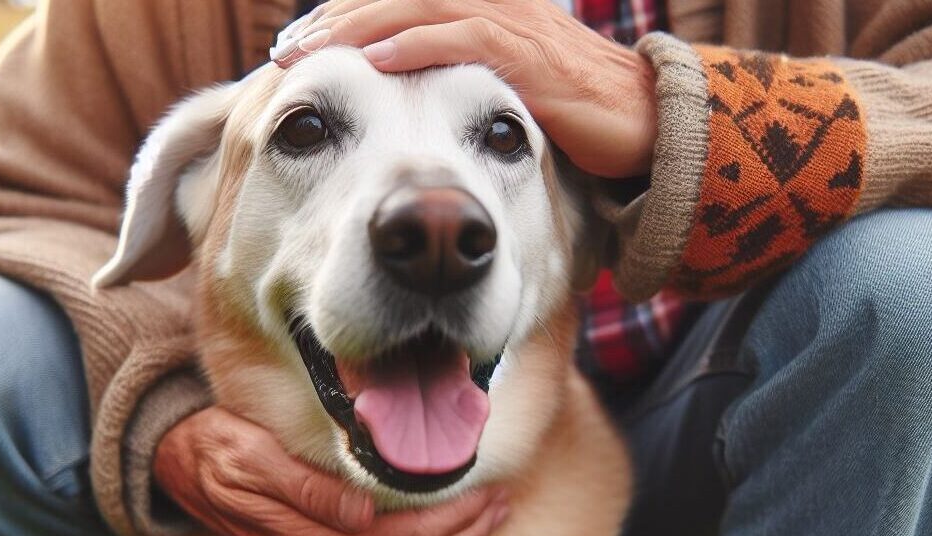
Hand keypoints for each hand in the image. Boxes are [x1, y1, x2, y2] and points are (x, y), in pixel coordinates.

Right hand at [155, 406, 508, 535]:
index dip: (441, 523)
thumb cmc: (217, 450)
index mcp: (300, 529)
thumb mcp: (250, 457)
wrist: (177, 463)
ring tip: (490, 512)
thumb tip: (361, 514)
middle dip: (457, 531)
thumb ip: (304, 489)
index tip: (483, 494)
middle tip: (499, 500)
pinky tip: (448, 527)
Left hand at [271, 0, 657, 177]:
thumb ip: (457, 84)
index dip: (344, 17)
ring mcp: (511, 26)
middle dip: (335, 20)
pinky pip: (463, 42)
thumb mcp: (504, 92)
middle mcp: (490, 6)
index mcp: (479, 11)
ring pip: (418, 8)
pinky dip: (415, 46)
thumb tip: (405, 104)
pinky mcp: (530, 59)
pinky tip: (373, 61)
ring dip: (357, 27)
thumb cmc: (572, 113)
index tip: (295, 48)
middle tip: (283, 51)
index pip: (397, 1)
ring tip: (306, 52)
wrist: (648, 126)